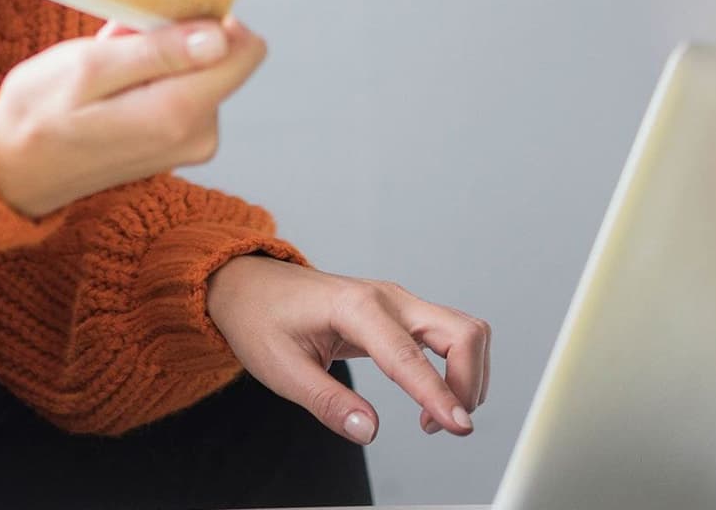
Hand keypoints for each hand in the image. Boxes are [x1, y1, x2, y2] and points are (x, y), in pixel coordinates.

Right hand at [0, 14, 265, 218]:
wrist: (10, 171)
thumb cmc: (38, 114)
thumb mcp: (88, 68)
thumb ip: (157, 52)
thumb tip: (221, 37)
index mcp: (179, 113)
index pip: (244, 50)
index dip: (210, 17)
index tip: (165, 9)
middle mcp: (197, 134)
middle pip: (217, 56)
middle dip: (172, 36)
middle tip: (116, 38)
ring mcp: (187, 143)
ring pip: (196, 71)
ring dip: (155, 54)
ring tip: (103, 62)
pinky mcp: (173, 144)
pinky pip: (179, 92)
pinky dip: (149, 76)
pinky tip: (108, 81)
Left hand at [204, 254, 491, 444]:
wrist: (247, 284)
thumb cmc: (258, 318)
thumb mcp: (280, 367)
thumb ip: (326, 401)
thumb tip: (367, 430)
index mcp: (354, 306)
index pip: (409, 355)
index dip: (438, 394)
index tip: (459, 427)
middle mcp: (385, 297)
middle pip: (460, 332)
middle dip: (468, 383)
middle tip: (444, 426)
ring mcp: (396, 302)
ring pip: (463, 332)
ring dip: (467, 376)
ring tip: (434, 415)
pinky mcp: (399, 313)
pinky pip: (448, 335)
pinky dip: (456, 366)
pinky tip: (431, 394)